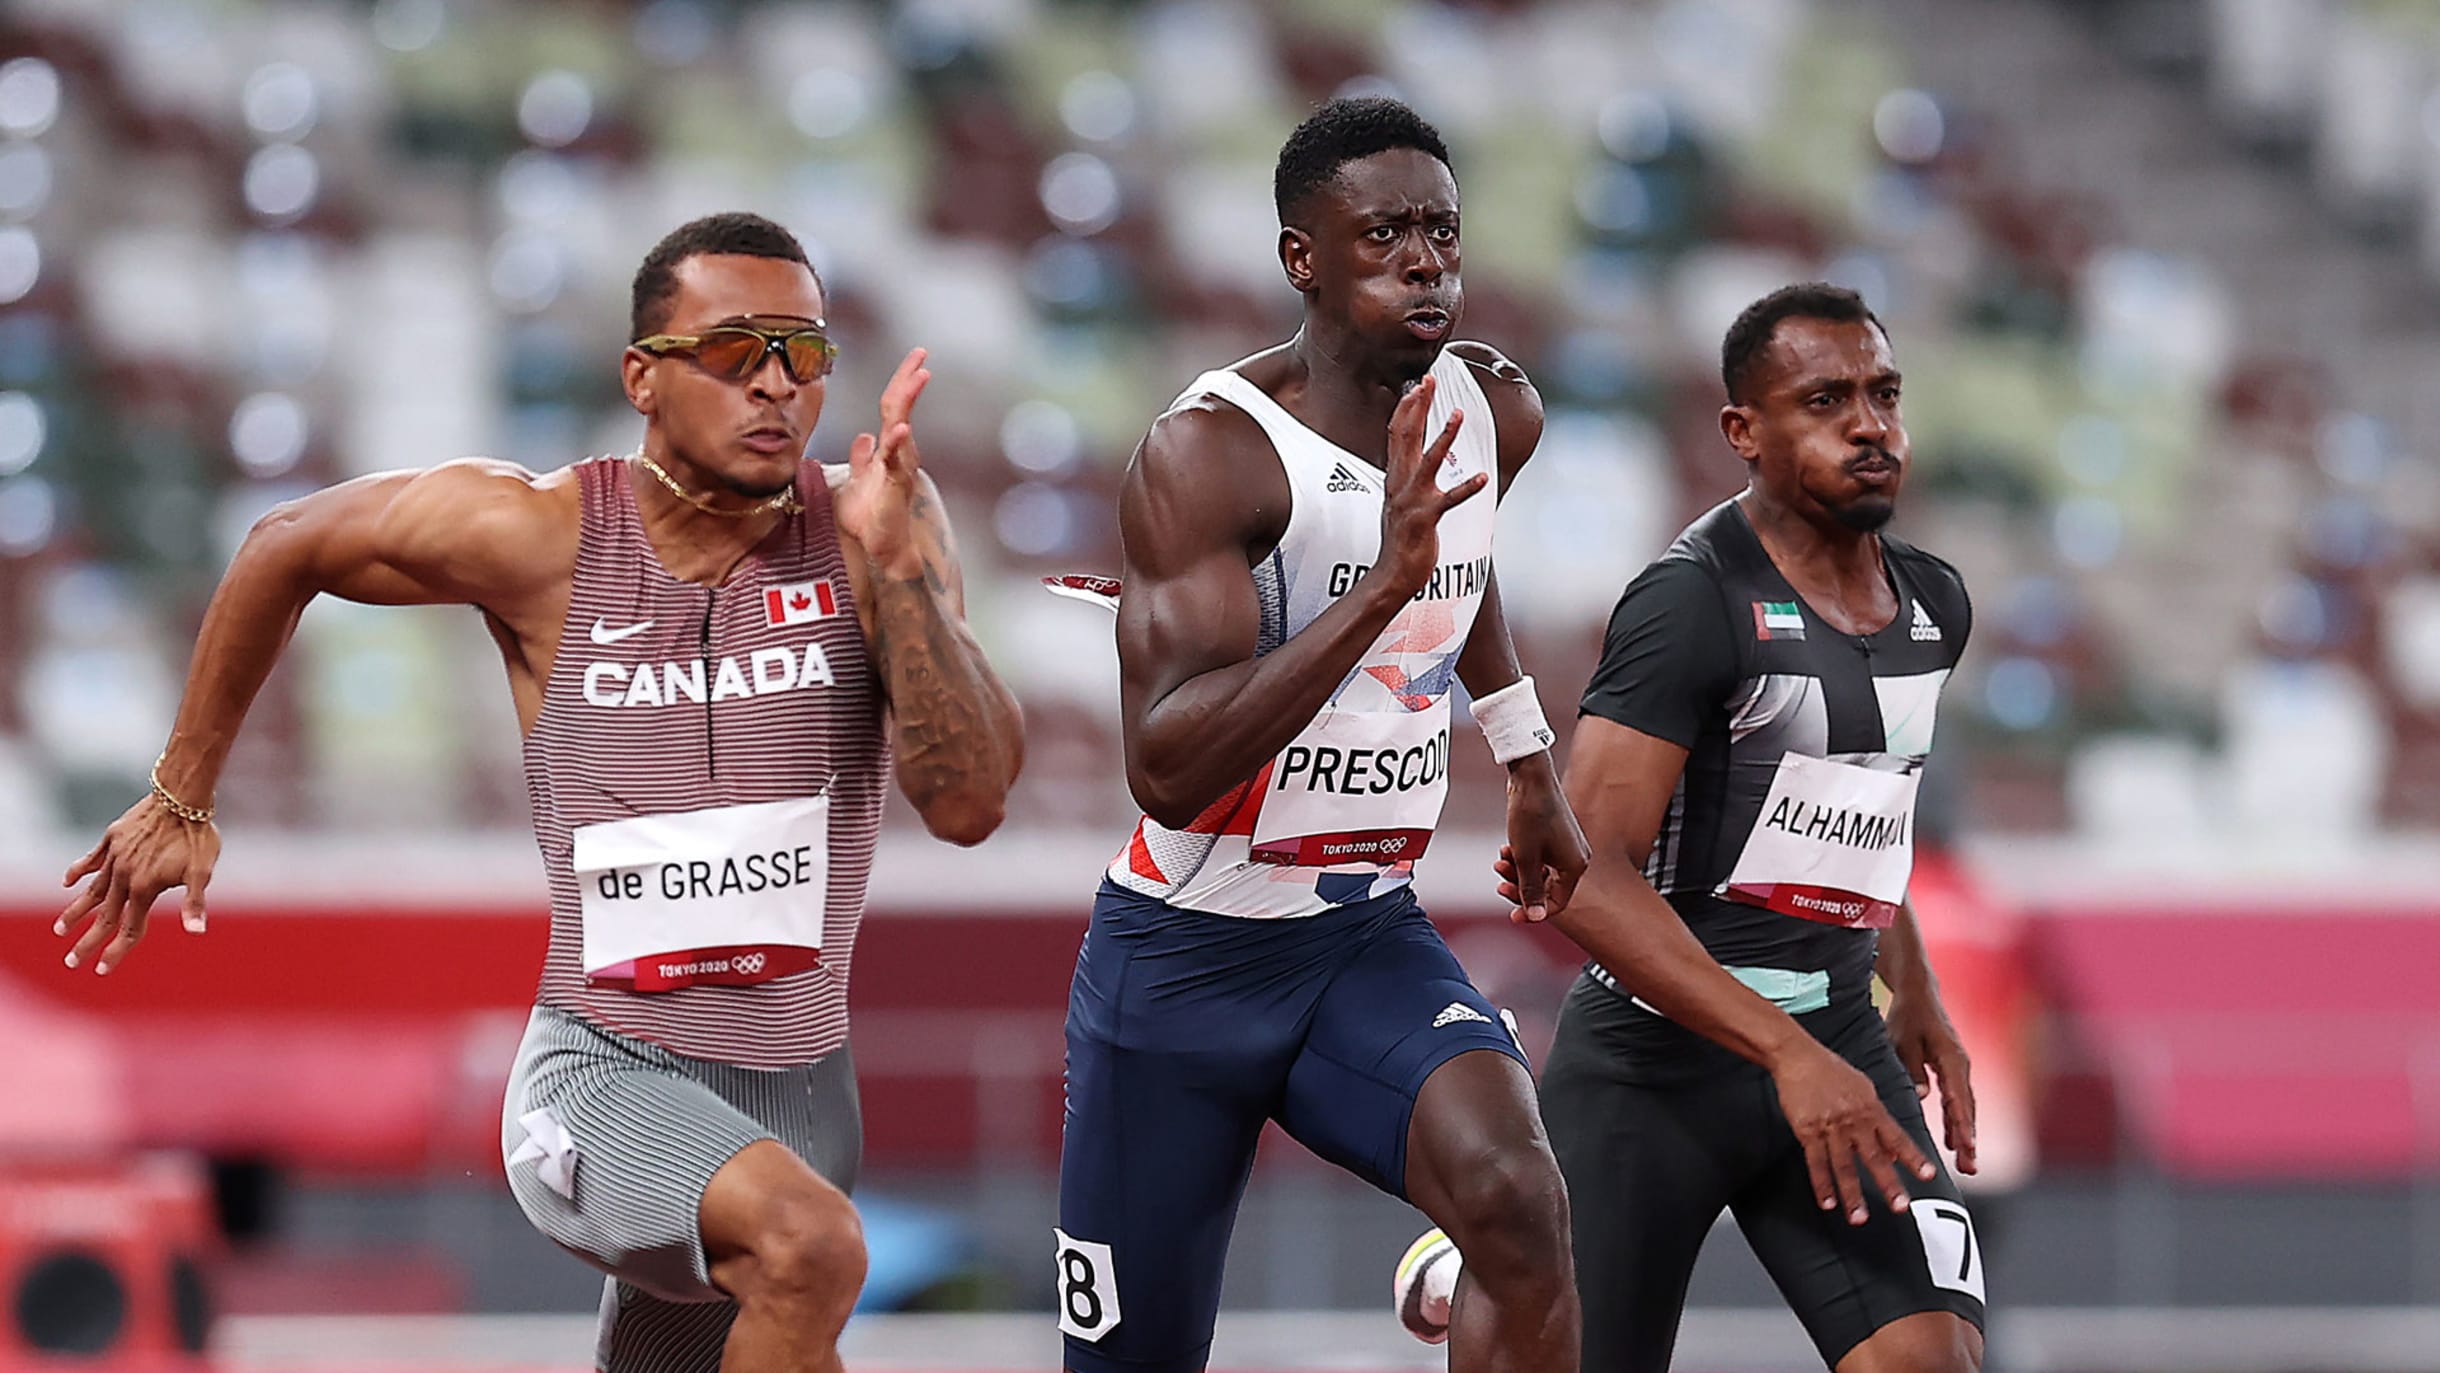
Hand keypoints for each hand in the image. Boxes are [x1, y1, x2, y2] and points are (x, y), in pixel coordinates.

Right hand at [56, 792, 219, 974]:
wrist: (180, 797)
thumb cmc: (196, 836)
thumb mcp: (201, 872)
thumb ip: (194, 903)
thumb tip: (196, 932)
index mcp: (144, 888)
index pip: (129, 928)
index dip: (116, 951)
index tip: (101, 971)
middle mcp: (124, 876)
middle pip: (103, 916)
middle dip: (87, 942)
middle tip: (71, 962)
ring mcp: (115, 857)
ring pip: (91, 890)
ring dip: (76, 912)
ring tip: (59, 930)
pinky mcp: (112, 839)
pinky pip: (91, 859)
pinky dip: (79, 871)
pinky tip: (67, 882)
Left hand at [837, 348, 932, 579]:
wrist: (882, 548)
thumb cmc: (872, 518)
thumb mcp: (860, 481)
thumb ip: (864, 459)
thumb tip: (862, 437)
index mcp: (887, 448)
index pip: (892, 406)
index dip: (899, 381)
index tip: (913, 358)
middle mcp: (898, 453)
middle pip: (901, 408)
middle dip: (910, 379)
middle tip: (921, 354)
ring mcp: (900, 467)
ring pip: (903, 427)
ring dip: (909, 401)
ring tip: (918, 376)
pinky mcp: (897, 485)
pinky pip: (898, 460)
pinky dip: (898, 443)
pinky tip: (900, 428)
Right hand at [1373, 376, 1486, 598]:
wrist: (1392, 575)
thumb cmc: (1402, 539)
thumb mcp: (1399, 500)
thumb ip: (1405, 476)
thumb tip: (1412, 457)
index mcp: (1394, 478)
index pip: (1396, 434)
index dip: (1406, 407)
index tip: (1418, 384)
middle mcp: (1400, 484)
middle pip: (1406, 437)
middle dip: (1418, 407)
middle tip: (1428, 380)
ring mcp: (1412, 502)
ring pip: (1428, 461)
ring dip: (1444, 436)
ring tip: (1458, 414)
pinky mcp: (1426, 520)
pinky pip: (1449, 500)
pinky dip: (1466, 488)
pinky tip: (1482, 476)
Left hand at [1491, 758, 1587, 923]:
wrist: (1530, 778)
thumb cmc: (1530, 816)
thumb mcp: (1525, 858)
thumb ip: (1531, 890)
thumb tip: (1536, 917)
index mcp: (1575, 866)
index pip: (1558, 902)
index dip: (1534, 912)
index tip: (1512, 917)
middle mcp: (1576, 858)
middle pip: (1548, 889)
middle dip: (1521, 887)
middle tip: (1499, 884)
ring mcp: (1567, 847)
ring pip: (1541, 873)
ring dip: (1519, 872)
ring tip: (1500, 860)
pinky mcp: (1556, 837)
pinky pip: (1540, 858)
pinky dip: (1523, 858)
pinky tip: (1506, 849)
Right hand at [1768, 1038, 1936, 1225]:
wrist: (1798, 1056)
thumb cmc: (1831, 1070)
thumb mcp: (1864, 1089)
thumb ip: (1880, 1119)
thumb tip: (1893, 1151)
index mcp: (1871, 1109)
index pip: (1898, 1138)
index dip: (1914, 1158)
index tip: (1929, 1176)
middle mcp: (1854, 1121)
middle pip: (1874, 1157)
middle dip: (1888, 1184)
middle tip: (1899, 1206)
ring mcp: (1830, 1127)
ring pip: (1843, 1166)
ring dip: (1852, 1194)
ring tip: (1859, 1218)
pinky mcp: (1807, 1131)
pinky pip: (1816, 1162)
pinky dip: (1822, 1184)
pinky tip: (1827, 1202)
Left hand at [1886, 990, 1977, 1174]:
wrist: (1919, 994)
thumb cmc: (1908, 1016)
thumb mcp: (1903, 1039)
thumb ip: (1912, 1067)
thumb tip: (1923, 1096)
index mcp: (1950, 1058)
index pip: (1958, 1097)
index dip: (1962, 1123)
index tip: (1966, 1145)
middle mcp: (1960, 1066)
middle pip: (1966, 1108)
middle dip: (1968, 1139)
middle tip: (1969, 1167)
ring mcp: (1958, 1069)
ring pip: (1964, 1107)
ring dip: (1965, 1135)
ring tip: (1966, 1165)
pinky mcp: (1952, 1071)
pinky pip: (1957, 1101)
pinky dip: (1957, 1121)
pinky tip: (1953, 1142)